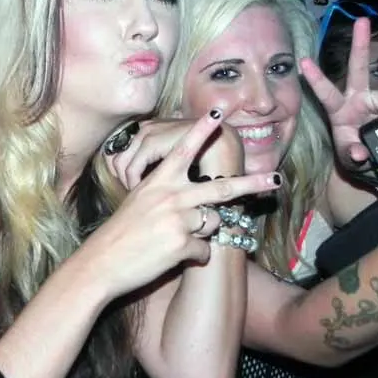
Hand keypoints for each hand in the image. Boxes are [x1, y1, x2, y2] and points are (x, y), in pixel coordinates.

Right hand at [84, 110, 279, 298]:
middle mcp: (171, 197)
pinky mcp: (181, 245)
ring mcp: (178, 221)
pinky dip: (193, 255)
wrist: (102, 263)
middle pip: (221, 189)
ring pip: (213, 223)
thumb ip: (167, 191)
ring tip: (176, 237)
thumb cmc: (121, 232)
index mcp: (159, 182)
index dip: (201, 131)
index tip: (219, 114)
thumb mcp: (140, 201)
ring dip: (202, 232)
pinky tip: (172, 256)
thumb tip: (196, 195)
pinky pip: (203, 250)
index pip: (183, 150)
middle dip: (252, 184)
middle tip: (275, 180)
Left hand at [300, 17, 377, 170]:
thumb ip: (352, 155)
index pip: (326, 93)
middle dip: (360, 44)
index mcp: (340, 111)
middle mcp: (358, 99)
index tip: (303, 62)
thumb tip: (359, 153)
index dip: (316, 79)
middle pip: (358, 68)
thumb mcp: (351, 160)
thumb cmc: (356, 157)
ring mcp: (377, 101)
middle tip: (362, 20)